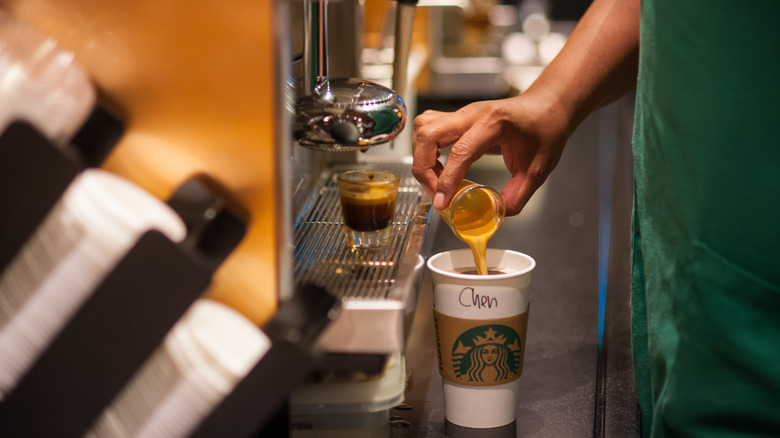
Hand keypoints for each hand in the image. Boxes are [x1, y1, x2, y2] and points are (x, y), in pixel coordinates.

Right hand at [411, 89, 573, 215]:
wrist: (546, 106)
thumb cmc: (545, 130)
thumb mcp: (539, 167)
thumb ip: (518, 194)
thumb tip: (496, 213)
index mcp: (494, 122)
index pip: (460, 151)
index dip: (446, 180)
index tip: (441, 203)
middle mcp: (472, 113)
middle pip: (428, 134)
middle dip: (424, 168)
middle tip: (435, 192)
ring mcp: (462, 113)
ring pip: (423, 128)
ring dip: (422, 157)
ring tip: (436, 180)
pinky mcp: (457, 118)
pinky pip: (428, 128)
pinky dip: (425, 150)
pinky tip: (440, 166)